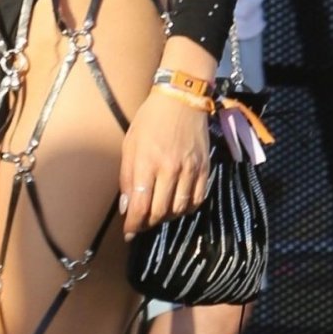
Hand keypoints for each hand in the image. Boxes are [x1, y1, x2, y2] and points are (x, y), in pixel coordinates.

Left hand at [120, 89, 209, 238]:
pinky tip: (177, 206)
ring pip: (179, 209)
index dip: (134, 224)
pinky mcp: (205, 169)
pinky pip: (197, 200)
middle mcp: (170, 169)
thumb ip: (127, 177)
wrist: (182, 100)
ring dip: (166, 217)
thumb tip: (127, 207)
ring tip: (157, 214)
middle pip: (160, 212)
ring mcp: (190, 170)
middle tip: (141, 222)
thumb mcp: (130, 144)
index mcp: (148, 162)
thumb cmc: (150, 120)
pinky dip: (186, 209)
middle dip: (147, 223)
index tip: (129, 233)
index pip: (141, 205)